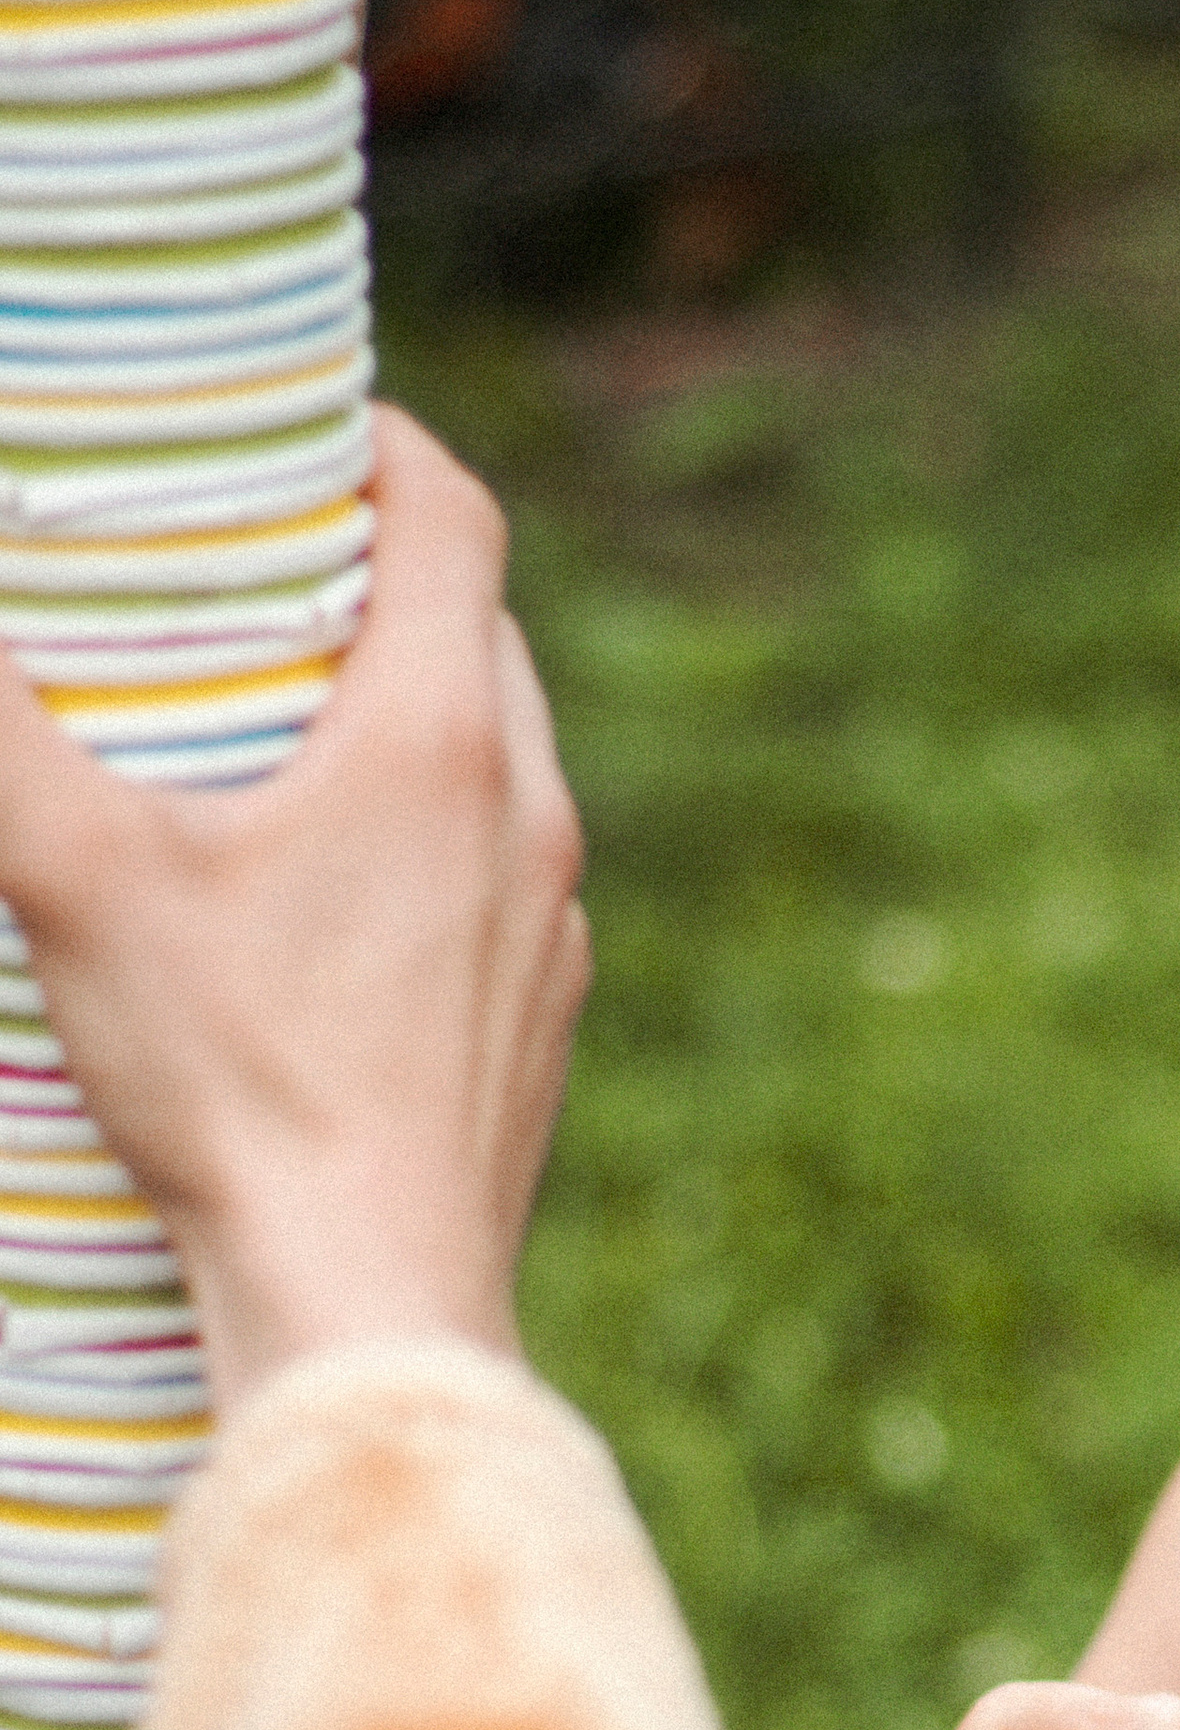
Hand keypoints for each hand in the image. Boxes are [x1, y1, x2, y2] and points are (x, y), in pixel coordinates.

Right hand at [0, 408, 588, 1409]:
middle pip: (480, 630)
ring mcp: (550, 924)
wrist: (369, 1295)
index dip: (380, 444)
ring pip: (499, 764)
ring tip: (289, 739)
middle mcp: (528, 812)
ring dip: (411, 722)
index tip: (306, 434)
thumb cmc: (240, 1082)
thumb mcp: (78, 879)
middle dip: (380, 581)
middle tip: (263, 581)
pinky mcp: (540, 1020)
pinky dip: (432, 847)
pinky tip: (333, 905)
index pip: (452, 513)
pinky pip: (500, 884)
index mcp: (441, 735)